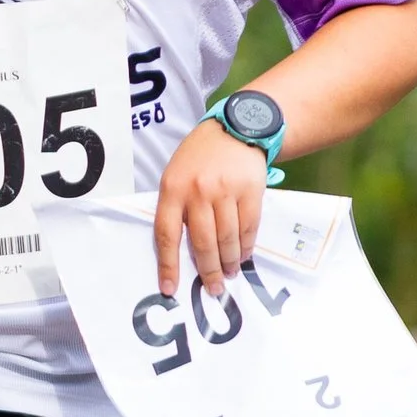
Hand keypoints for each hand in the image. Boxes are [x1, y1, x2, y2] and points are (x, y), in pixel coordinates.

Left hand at [153, 119, 270, 297]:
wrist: (235, 128)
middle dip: (208, 272)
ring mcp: (225, 190)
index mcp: (173, 189)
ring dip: (229, 262)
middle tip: (212, 288)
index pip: (166, 234)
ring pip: (227, 239)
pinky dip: (245, 246)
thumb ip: (176, 208)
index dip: (168, 265)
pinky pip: (248, 228)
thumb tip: (181, 251)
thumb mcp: (176, 175)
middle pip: (202, 243)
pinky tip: (243, 255)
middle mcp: (198, 191)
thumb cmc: (201, 156)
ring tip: (229, 273)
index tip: (170, 288)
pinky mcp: (250, 191)